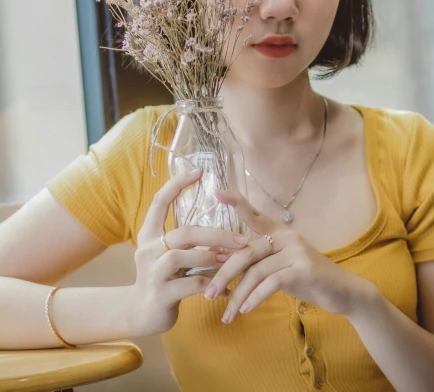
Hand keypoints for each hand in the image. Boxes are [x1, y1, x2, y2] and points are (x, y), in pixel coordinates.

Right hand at [129, 168, 249, 335]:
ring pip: (181, 256)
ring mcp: (152, 273)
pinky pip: (190, 285)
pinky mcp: (160, 295)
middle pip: (182, 232)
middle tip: (240, 239)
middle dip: (215, 234)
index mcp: (149, 235)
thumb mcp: (169, 254)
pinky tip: (225, 289)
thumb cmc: (162, 278)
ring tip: (230, 260)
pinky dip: (211, 285)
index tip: (199, 172)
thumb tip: (221, 228)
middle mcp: (147, 250)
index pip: (159, 201)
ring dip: (210, 256)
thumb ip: (187, 241)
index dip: (177, 184)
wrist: (139, 314)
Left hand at [204, 190, 376, 323]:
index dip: (237, 202)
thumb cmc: (307, 279)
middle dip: (224, 274)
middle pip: (246, 252)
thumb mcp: (280, 267)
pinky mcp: (303, 268)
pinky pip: (271, 283)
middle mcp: (286, 236)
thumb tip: (224, 265)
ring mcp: (296, 251)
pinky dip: (256, 297)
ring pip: (256, 271)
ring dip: (238, 295)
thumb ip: (258, 262)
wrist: (342, 292)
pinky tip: (246, 310)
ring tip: (227, 315)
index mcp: (279, 232)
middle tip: (208, 294)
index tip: (217, 192)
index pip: (254, 215)